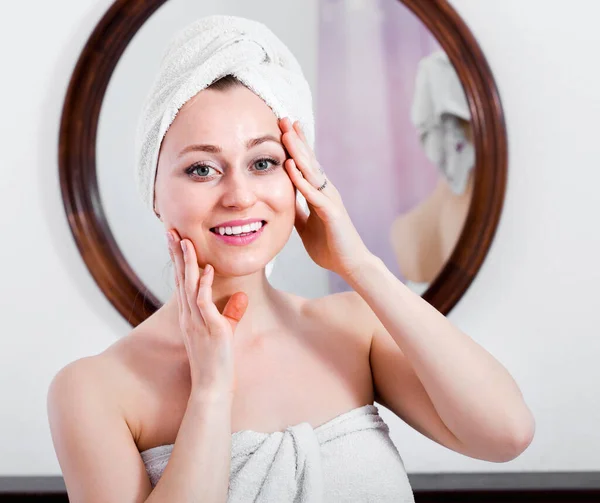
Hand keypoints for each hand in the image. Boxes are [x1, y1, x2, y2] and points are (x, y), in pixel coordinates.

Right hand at [167, 229, 248, 398]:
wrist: (212, 386)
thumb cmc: (217, 360)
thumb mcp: (225, 332)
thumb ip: (232, 313)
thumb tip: (242, 297)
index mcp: (189, 314)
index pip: (182, 281)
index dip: (178, 260)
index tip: (176, 240)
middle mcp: (189, 315)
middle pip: (180, 278)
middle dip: (175, 254)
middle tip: (170, 230)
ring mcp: (196, 321)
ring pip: (188, 286)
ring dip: (187, 263)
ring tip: (185, 241)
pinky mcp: (209, 328)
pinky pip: (203, 302)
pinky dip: (205, 285)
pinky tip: (208, 269)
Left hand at [279, 117, 371, 279]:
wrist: (350, 264)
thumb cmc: (330, 245)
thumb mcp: (306, 225)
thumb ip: (298, 210)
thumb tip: (283, 201)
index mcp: (320, 193)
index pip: (306, 164)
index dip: (296, 145)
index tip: (284, 126)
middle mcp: (326, 191)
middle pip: (309, 160)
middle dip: (296, 139)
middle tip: (284, 117)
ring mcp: (330, 200)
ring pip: (312, 171)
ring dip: (298, 152)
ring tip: (286, 133)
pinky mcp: (332, 213)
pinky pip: (313, 194)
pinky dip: (301, 180)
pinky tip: (290, 168)